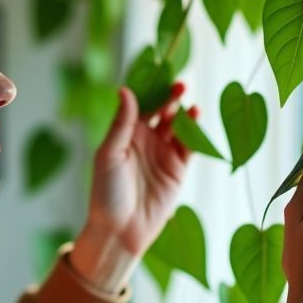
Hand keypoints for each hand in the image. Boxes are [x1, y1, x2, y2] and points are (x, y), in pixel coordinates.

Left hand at [71, 84, 192, 289]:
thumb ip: (121, 123)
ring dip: (183, 112)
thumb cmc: (106, 193)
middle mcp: (145, 139)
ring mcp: (163, 153)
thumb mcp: (110, 154)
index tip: (157, 71)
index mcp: (125, 133)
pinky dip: (195, 132)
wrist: (120, 230)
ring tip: (187, 99)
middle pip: (162, 111)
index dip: (149, 88)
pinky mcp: (178, 168)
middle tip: (178, 83)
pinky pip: (190, 145)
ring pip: (178, 125)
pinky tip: (196, 117)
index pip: (140, 104)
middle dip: (170, 96)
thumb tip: (125, 89)